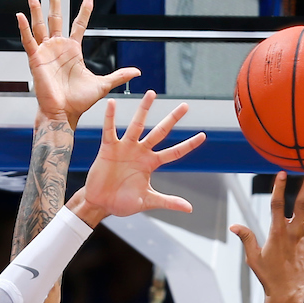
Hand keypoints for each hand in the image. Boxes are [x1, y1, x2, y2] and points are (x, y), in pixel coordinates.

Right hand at [17, 0, 140, 128]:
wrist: (64, 113)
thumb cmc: (79, 102)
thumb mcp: (102, 84)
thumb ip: (119, 75)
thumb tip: (137, 72)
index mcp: (73, 51)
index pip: (79, 24)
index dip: (84, 10)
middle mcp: (58, 48)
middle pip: (56, 18)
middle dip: (54, 1)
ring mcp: (46, 52)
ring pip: (40, 25)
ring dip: (35, 9)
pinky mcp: (35, 59)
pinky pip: (28, 40)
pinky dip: (23, 28)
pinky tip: (20, 15)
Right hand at [69, 91, 205, 224]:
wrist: (100, 203)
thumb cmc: (122, 202)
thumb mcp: (148, 201)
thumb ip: (168, 202)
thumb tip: (189, 208)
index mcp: (151, 164)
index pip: (174, 153)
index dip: (188, 145)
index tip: (203, 136)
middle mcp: (140, 152)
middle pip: (160, 132)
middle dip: (172, 119)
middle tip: (185, 106)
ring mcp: (125, 148)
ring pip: (137, 125)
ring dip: (144, 109)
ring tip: (151, 94)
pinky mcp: (109, 148)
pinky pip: (110, 130)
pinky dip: (110, 117)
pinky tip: (111, 104)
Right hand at [229, 171, 303, 302]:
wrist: (286, 293)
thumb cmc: (268, 276)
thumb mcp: (253, 257)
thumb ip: (246, 238)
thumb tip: (234, 225)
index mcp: (277, 233)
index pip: (277, 205)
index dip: (279, 188)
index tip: (282, 173)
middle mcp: (294, 233)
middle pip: (301, 204)